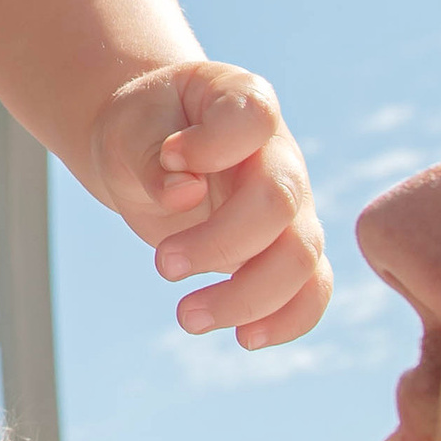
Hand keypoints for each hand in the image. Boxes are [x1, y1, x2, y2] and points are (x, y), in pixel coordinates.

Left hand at [90, 63, 329, 350]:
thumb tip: (185, 193)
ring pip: (301, 257)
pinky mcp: (286, 249)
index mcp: (243, 102)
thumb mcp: (129, 129)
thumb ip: (151, 155)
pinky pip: (311, 290)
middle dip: (220, 244)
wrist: (151, 152)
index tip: (168, 155)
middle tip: (161, 266)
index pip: (253, 118)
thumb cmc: (142, 130)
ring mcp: (292, 204)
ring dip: (247, 296)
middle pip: (278, 203)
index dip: (215, 144)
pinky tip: (245, 338)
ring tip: (186, 317)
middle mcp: (279, 154)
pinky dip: (287, 320)